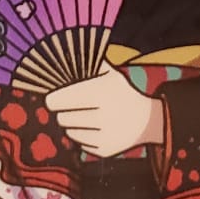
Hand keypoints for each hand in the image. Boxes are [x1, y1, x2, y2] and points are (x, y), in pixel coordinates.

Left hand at [45, 68, 165, 158]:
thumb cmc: (121, 93)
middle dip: (64, 112)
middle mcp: (102, 115)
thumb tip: (69, 48)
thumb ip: (90, 63)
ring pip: (70, 132)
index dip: (53, 99)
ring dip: (73, 125)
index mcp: (99, 92)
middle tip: (73, 108)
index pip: (59, 100)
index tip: (53, 98)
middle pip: (62, 118)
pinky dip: (84, 137)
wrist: (146, 120)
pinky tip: (95, 129)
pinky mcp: (104, 150)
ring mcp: (103, 135)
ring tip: (86, 117)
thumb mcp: (110, 74)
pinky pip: (80, 145)